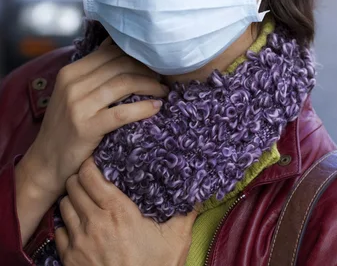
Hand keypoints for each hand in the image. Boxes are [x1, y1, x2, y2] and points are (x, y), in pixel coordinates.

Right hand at [19, 39, 168, 200]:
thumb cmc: (66, 126)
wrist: (46, 163)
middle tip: (162, 78)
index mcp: (70, 72)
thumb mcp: (74, 93)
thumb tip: (119, 48)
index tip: (153, 64)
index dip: (136, 56)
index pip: (110, 52)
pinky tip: (156, 107)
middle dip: (147, 69)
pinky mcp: (86, 128)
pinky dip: (144, 107)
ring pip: (124, 83)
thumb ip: (94, 72)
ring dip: (150, 85)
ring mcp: (78, 106)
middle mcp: (72, 84)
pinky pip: (122, 112)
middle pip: (120, 65)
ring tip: (163, 92)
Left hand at [55, 158, 197, 265]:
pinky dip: (66, 225)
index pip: (89, 175)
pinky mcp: (70, 259)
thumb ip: (185, 212)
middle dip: (80, 179)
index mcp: (118, 210)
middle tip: (90, 181)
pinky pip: (58, 231)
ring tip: (84, 202)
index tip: (97, 164)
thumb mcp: (176, 240)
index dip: (90, 166)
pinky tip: (79, 227)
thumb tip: (195, 192)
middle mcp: (94, 222)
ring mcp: (79, 241)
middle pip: (73, 186)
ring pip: (64, 205)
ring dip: (72, 200)